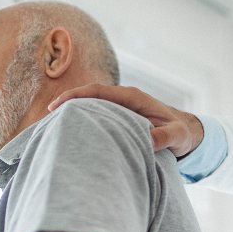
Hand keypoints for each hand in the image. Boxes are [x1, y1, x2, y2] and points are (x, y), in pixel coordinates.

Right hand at [47, 85, 204, 157]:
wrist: (188, 134)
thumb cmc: (182, 133)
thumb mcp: (178, 136)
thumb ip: (165, 137)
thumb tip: (148, 140)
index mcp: (132, 98)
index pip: (98, 91)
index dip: (75, 96)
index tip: (56, 106)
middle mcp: (123, 101)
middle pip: (88, 97)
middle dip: (66, 105)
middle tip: (44, 119)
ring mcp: (120, 110)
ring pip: (91, 108)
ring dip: (73, 115)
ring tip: (51, 129)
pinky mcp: (119, 120)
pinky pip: (97, 119)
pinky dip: (83, 124)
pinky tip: (71, 137)